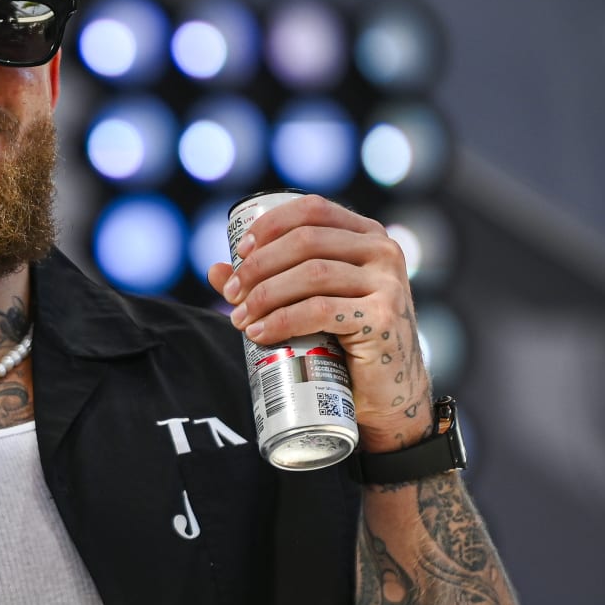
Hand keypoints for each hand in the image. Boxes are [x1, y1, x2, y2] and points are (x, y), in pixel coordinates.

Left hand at [205, 194, 432, 451]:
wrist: (387, 394)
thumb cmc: (345, 343)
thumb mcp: (310, 302)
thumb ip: (269, 282)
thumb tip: (216, 270)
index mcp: (367, 235)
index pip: (312, 209)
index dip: (270, 226)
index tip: (240, 253)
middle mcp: (383, 251)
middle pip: (305, 241)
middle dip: (259, 266)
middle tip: (233, 295)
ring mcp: (387, 283)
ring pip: (311, 274)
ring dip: (265, 295)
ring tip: (241, 319)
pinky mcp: (382, 318)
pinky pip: (320, 310)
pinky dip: (282, 320)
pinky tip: (260, 334)